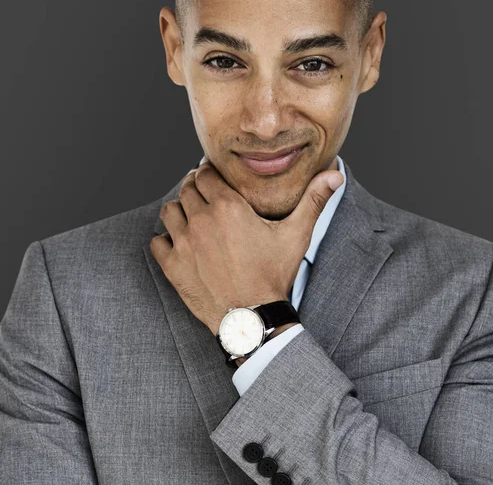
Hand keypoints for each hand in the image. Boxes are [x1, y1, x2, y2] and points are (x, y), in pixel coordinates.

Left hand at [150, 161, 343, 335]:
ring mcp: (183, 243)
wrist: (252, 318)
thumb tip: (334, 173)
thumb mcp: (296, 235)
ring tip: (192, 219)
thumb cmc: (273, 275)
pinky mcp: (172, 265)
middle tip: (205, 199)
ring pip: (169, 211)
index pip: (204, 174)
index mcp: (227, 206)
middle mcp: (201, 220)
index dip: (208, 174)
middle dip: (194, 189)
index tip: (214, 181)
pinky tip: (180, 245)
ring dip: (179, 211)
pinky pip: (157, 241)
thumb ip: (314, 201)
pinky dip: (165, 240)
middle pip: (186, 189)